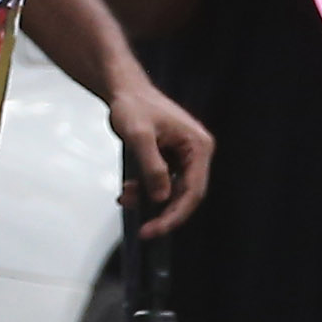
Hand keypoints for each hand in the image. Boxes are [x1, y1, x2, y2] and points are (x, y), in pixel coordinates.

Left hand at [108, 71, 214, 233]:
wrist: (123, 89)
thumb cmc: (132, 106)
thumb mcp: (139, 135)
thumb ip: (152, 167)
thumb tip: (162, 198)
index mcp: (198, 146)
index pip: (193, 190)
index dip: (175, 214)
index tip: (154, 230)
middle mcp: (196, 153)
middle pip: (186, 195)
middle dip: (163, 213)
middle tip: (144, 231)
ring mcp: (184, 156)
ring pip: (171, 191)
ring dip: (148, 199)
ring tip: (125, 195)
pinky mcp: (170, 158)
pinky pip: (160, 183)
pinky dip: (144, 189)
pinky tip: (126, 191)